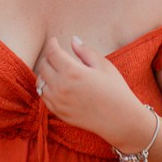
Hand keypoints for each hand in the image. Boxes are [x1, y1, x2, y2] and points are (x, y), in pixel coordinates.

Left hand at [35, 36, 152, 150]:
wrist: (121, 120)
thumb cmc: (116, 90)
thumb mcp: (104, 66)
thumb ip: (85, 51)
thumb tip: (73, 40)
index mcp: (72, 72)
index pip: (52, 53)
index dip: (52, 44)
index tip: (55, 41)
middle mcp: (61, 87)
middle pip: (43, 65)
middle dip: (48, 57)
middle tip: (57, 54)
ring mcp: (58, 102)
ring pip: (40, 81)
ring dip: (45, 72)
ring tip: (56, 69)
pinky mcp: (58, 112)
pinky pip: (44, 96)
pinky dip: (46, 87)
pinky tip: (56, 84)